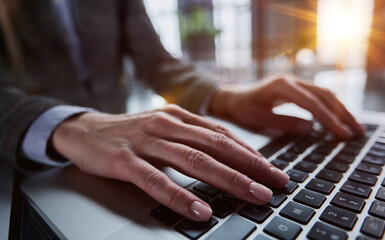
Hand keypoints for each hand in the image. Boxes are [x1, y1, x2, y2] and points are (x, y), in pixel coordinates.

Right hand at [52, 105, 288, 221]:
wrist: (84, 129)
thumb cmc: (131, 133)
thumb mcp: (165, 128)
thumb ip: (193, 138)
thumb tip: (227, 155)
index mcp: (180, 117)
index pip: (222, 135)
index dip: (251, 153)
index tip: (273, 170)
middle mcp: (167, 124)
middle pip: (215, 146)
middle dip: (250, 166)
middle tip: (276, 183)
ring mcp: (146, 141)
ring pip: (193, 160)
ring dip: (227, 179)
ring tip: (254, 195)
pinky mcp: (125, 159)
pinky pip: (156, 180)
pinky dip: (180, 197)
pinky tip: (200, 211)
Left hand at [209, 74, 363, 138]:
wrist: (232, 99)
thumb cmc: (242, 108)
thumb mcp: (259, 119)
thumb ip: (284, 123)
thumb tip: (311, 127)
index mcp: (282, 86)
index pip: (312, 103)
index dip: (329, 120)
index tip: (342, 135)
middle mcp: (291, 80)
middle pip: (325, 95)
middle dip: (343, 113)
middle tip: (357, 132)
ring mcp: (295, 83)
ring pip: (325, 94)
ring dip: (340, 110)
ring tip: (354, 128)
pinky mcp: (296, 89)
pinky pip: (318, 97)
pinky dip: (330, 109)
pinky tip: (337, 121)